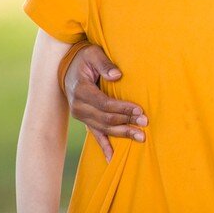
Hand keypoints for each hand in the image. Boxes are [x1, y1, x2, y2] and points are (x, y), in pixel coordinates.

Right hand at [63, 44, 147, 160]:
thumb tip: (117, 75)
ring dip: (121, 134)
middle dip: (126, 122)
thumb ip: (105, 64)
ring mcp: (81, 115)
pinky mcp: (85, 119)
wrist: (68, 67)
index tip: (140, 110)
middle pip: (105, 119)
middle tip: (145, 124)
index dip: (122, 108)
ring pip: (102, 128)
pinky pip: (94, 134)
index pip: (105, 104)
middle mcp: (79, 106)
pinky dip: (104, 146)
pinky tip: (112, 158)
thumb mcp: (93, 54)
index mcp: (81, 90)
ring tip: (140, 137)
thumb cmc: (85, 58)